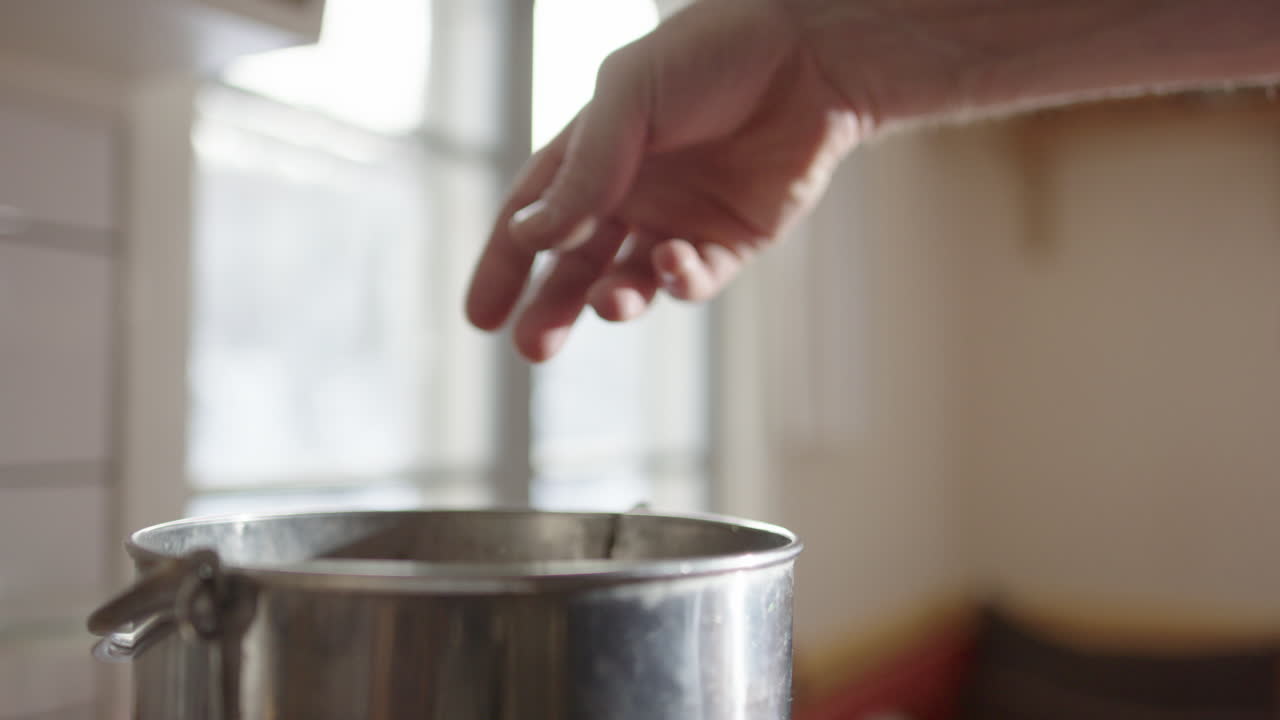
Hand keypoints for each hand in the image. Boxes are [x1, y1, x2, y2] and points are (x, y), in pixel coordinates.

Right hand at [465, 0, 861, 360]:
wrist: (809, 53)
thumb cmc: (710, 55)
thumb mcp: (628, 99)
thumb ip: (584, 171)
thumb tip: (530, 238)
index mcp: (593, 152)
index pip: (532, 216)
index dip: (504, 265)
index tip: (479, 318)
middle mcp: (632, 191)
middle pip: (576, 265)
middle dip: (552, 307)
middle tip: (532, 348)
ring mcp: (681, 218)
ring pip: (632, 281)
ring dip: (615, 300)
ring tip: (608, 303)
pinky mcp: (734, 239)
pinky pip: (694, 278)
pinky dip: (678, 280)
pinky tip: (673, 262)